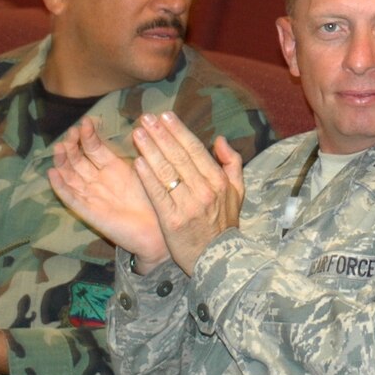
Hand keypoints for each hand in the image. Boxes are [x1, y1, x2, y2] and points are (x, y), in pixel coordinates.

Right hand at [50, 118, 165, 265]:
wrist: (156, 229)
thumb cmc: (152, 197)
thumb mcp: (143, 169)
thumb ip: (136, 151)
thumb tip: (136, 128)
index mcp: (111, 166)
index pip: (94, 147)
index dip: (88, 135)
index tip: (86, 121)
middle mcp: (97, 179)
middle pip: (78, 160)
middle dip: (73, 146)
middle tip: (70, 133)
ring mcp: (91, 195)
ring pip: (70, 176)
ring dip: (63, 162)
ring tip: (59, 147)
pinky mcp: (88, 212)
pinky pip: (71, 199)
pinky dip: (61, 187)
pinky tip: (53, 174)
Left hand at [131, 112, 244, 273]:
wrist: (217, 258)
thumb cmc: (224, 223)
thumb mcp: (238, 192)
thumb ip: (232, 163)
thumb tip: (220, 140)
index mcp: (219, 180)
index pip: (195, 149)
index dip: (178, 131)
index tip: (165, 116)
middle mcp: (204, 189)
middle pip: (178, 156)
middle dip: (160, 135)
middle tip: (146, 118)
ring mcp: (188, 204)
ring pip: (166, 171)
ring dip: (150, 150)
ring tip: (137, 134)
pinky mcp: (172, 220)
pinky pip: (158, 194)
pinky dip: (148, 177)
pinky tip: (138, 162)